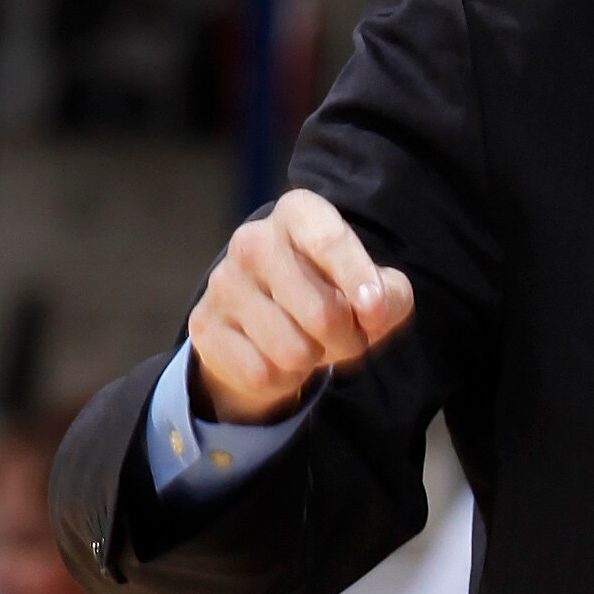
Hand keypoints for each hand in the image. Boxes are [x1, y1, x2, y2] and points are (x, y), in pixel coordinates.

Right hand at [188, 188, 414, 422]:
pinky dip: (280, 379)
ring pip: (293, 351)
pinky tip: (274, 358)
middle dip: (347, 340)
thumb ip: (389, 294)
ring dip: (313, 362)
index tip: (374, 312)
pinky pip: (261, 374)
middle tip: (343, 337)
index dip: (358, 280)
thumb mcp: (372, 290)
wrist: (265, 325)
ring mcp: (223, 282)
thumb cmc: (329, 296)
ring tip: (308, 345)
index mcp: (298, 214)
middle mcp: (254, 240)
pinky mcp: (204, 325)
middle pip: (323, 314)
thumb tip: (372, 310)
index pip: (330, 240)